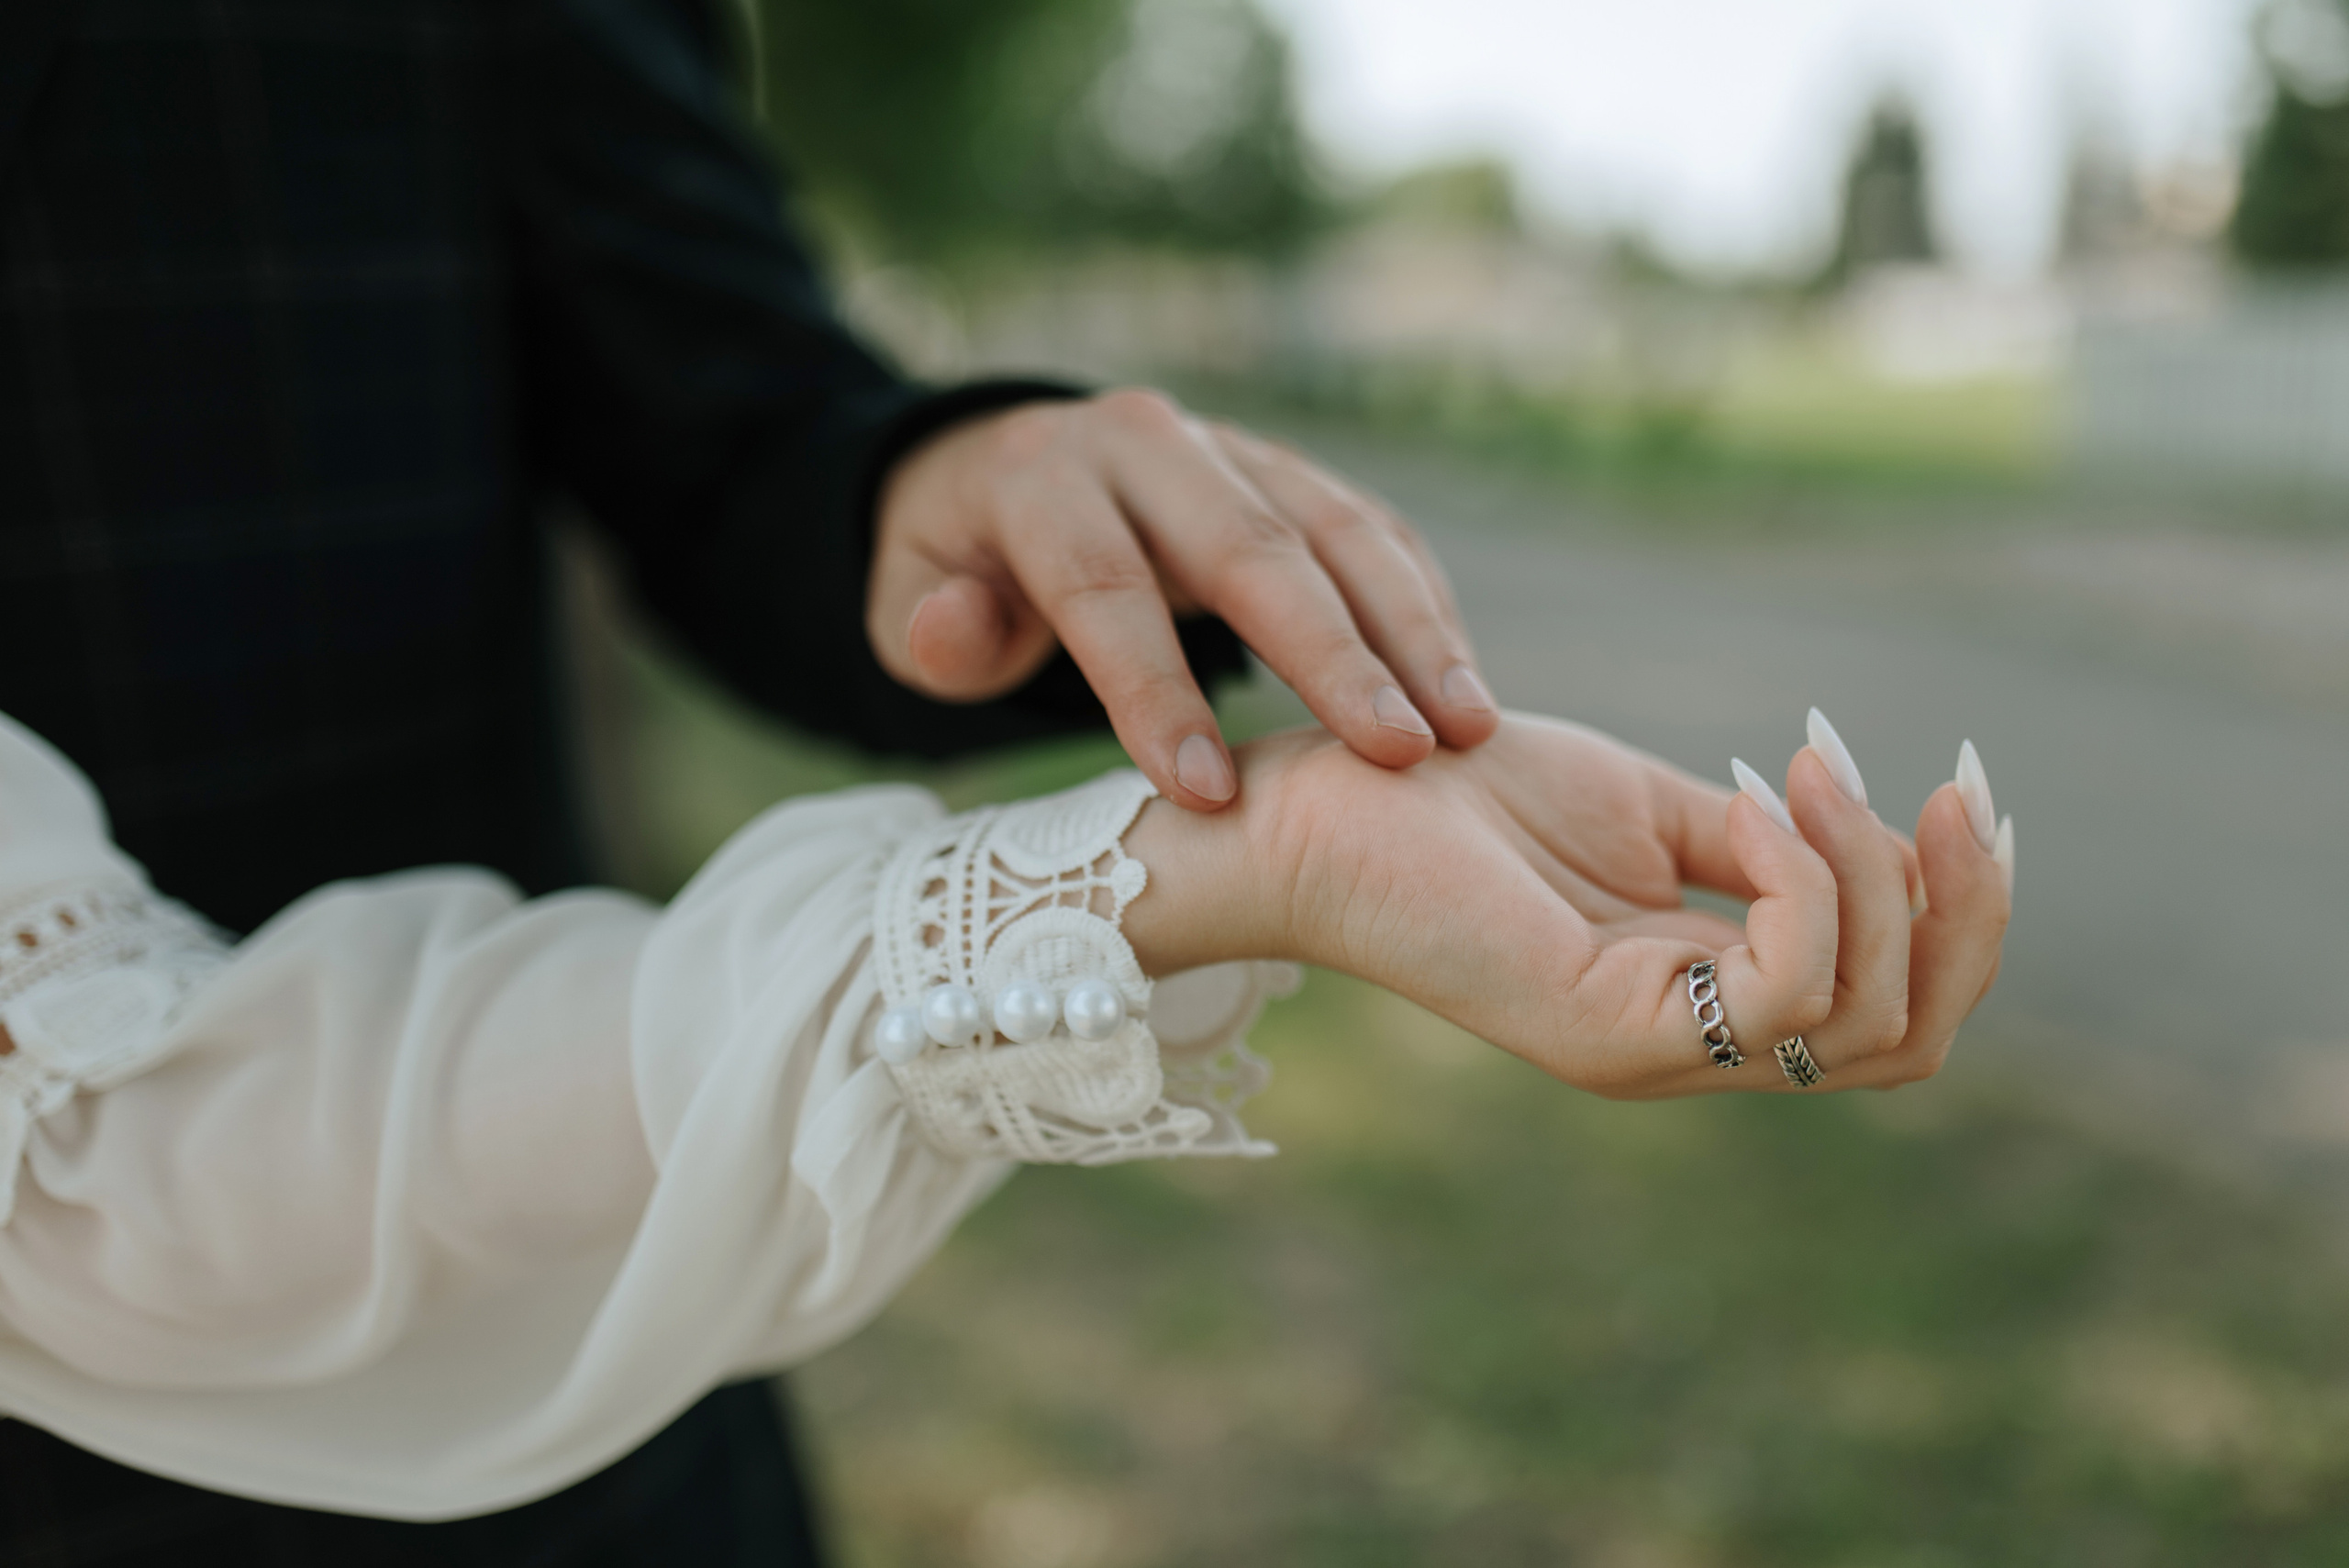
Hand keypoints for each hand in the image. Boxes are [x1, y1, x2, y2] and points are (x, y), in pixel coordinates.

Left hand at [869, 389, 1499, 809]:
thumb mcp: (909, 603)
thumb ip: (935, 631)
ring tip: (1464, 734)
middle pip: (1247, 547)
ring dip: (1410, 633)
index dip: (1152, 690)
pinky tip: (1462, 695)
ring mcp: (1235, 449)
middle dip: (1329, 655)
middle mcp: (1148, 443)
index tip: (1208, 796)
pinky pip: (1375, 532)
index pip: (1102, 585)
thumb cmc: (964, 575)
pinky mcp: (1297, 475)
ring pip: (1336, 532)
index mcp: (1043, 478)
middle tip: (1397, 757)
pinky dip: (1423, 610)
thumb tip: (952, 632)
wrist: (1012, 471)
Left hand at [1124, 713, 2012, 1097]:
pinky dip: (1807, 888)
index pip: (1892, 1010)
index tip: (1965, 795)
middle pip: (1909, 1044)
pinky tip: (1762, 807)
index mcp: (1704, 996)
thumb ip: (1761, 841)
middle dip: (1966, 920)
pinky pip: (1779, 992)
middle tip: (1958, 800)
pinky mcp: (1607, 1031)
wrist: (1328, 796)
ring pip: (1863, 1026)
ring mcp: (1652, 1052)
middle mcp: (1691, 1046)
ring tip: (1819, 782)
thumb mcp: (1648, 806)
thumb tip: (1872, 834)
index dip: (1961, 915)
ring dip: (1880, 888)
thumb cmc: (1465, 792)